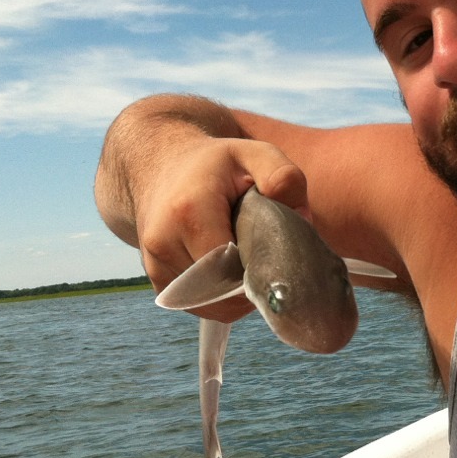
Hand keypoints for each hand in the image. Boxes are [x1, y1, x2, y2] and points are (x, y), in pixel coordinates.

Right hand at [134, 136, 307, 322]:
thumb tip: (300, 217)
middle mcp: (164, 242)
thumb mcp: (253, 153)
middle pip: (222, 289)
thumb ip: (283, 176)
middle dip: (252, 282)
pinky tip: (229, 268)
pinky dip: (220, 296)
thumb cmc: (214, 164)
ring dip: (236, 292)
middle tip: (266, 257)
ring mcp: (156, 264)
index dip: (261, 268)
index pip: (233, 267)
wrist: (160, 166)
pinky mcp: (157, 279)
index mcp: (190, 211)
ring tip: (245, 258)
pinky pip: (197, 304)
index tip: (276, 252)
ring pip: (210, 303)